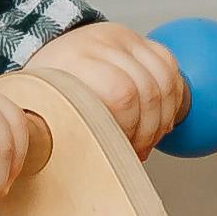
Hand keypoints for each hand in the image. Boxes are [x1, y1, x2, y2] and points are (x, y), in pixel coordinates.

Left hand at [13, 21, 190, 155]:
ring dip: (163, 117)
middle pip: (146, 89)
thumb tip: (83, 177)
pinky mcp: (138, 39)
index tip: (122, 153)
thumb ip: (63, 135)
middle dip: (149, 129)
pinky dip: (173, 96)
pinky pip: (169, 66)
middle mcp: (97, 44)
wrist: (47, 50)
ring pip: (163, 79)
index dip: (130, 128)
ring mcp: (120, 38)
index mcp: (70, 64)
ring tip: (149, 136)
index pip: (121, 94)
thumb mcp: (44, 111)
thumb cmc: (46, 92)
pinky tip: (161, 116)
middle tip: (138, 150)